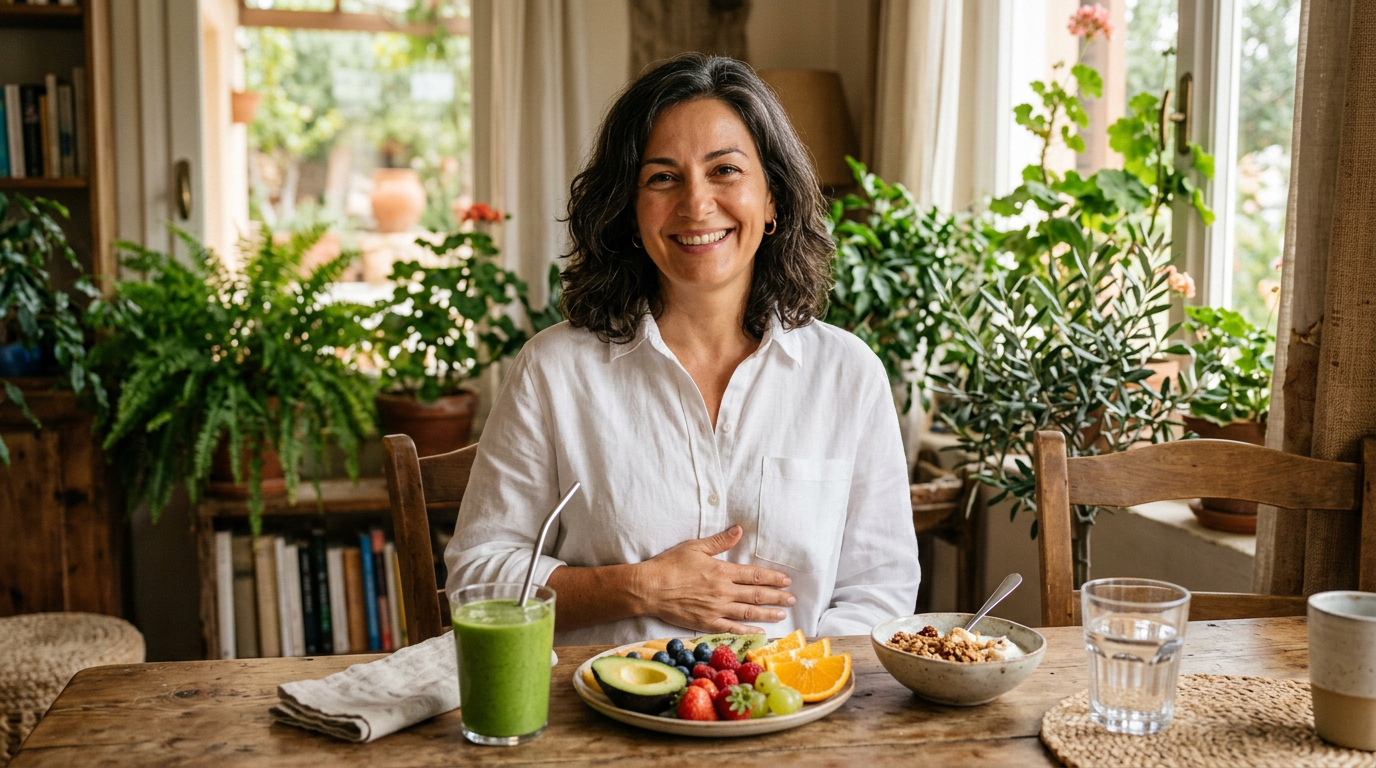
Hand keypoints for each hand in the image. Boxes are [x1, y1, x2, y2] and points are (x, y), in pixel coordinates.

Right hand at [632, 525, 795, 634]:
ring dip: (768, 613)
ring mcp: (716, 609)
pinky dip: (748, 630)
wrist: (649, 588)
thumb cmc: (670, 565)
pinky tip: (760, 631)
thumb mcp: (695, 547)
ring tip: (782, 613)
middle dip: (777, 597)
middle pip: (757, 594)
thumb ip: (720, 540)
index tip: (786, 580)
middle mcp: (723, 592)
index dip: (773, 578)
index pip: (754, 575)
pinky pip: (732, 628)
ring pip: (748, 612)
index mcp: (722, 571)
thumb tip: (739, 530)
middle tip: (792, 599)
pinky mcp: (706, 622)